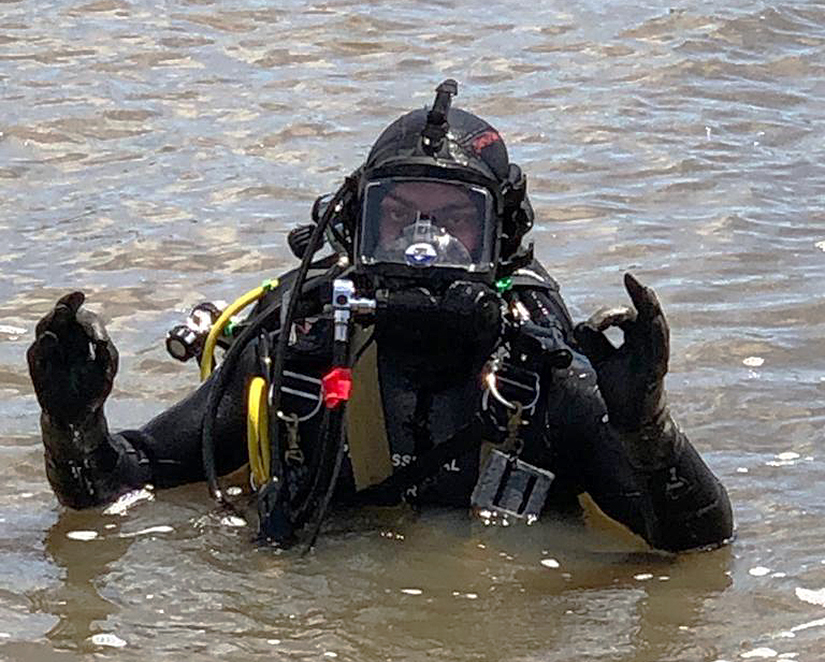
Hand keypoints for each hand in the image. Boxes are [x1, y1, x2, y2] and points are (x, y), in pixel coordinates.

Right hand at [27, 292, 117, 425]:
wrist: (80, 414)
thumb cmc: (95, 386)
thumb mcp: (107, 369)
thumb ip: (106, 356)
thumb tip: (101, 343)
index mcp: (82, 337)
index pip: (84, 320)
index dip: (90, 320)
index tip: (99, 332)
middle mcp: (64, 340)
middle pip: (62, 316)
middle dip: (68, 305)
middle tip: (76, 296)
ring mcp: (50, 352)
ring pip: (46, 329)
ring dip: (54, 319)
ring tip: (62, 310)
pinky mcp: (39, 368)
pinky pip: (38, 354)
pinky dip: (44, 345)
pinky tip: (51, 338)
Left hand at [573, 273, 668, 431]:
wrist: (630, 418)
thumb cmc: (621, 386)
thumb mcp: (601, 358)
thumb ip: (592, 340)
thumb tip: (581, 325)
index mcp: (635, 338)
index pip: (626, 316)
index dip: (611, 312)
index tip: (595, 322)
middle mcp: (647, 343)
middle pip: (647, 314)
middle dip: (639, 295)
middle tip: (631, 279)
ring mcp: (655, 356)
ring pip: (657, 327)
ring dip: (651, 309)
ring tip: (646, 293)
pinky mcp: (656, 371)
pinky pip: (659, 350)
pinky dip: (657, 335)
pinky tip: (653, 323)